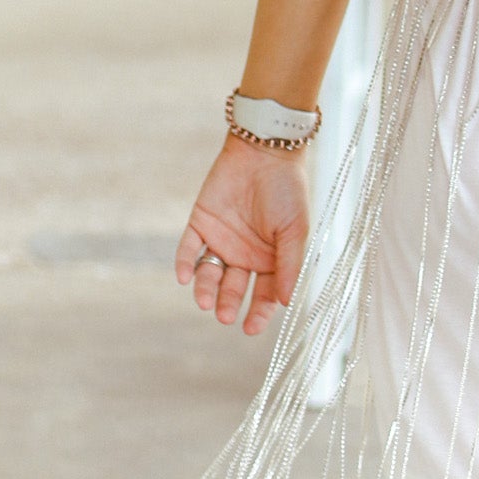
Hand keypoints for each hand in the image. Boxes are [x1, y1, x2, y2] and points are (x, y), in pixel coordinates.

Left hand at [175, 133, 309, 335]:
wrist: (265, 150)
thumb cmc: (287, 190)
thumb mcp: (295, 229)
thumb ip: (290, 264)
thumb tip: (286, 303)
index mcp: (270, 258)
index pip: (263, 294)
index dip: (258, 313)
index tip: (250, 328)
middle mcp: (244, 254)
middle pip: (233, 288)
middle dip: (228, 304)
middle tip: (226, 316)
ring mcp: (221, 240)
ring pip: (209, 274)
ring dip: (206, 290)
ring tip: (205, 302)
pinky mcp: (200, 223)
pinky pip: (188, 249)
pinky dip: (183, 263)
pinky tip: (184, 277)